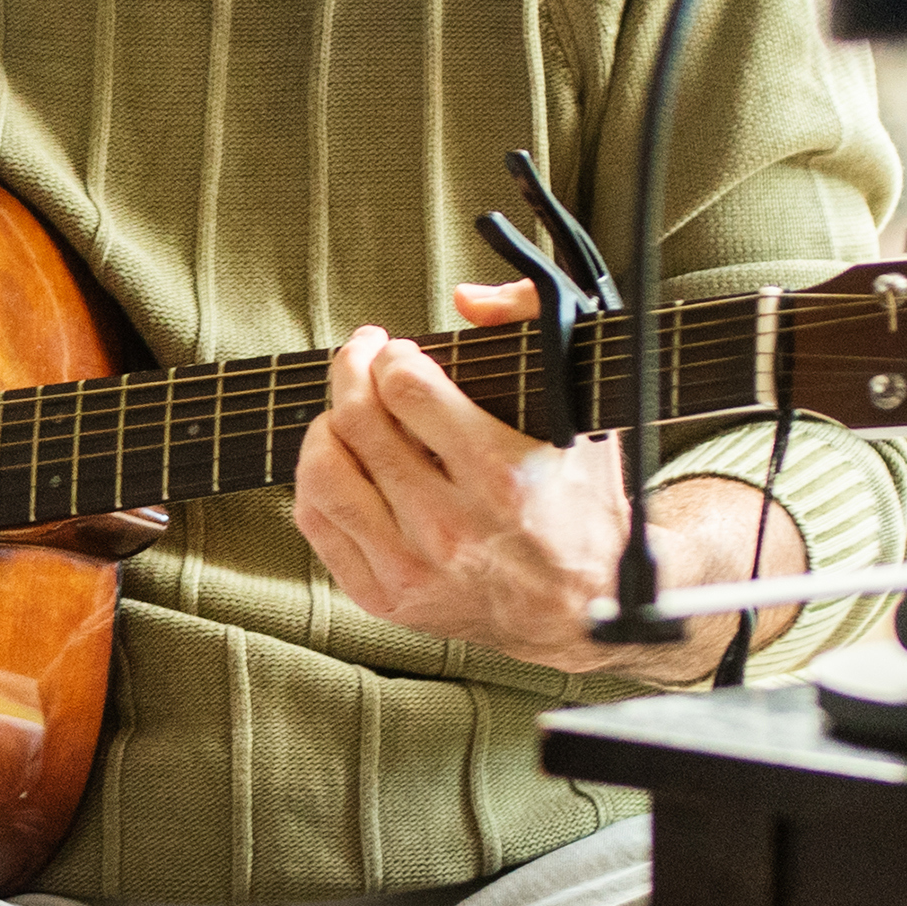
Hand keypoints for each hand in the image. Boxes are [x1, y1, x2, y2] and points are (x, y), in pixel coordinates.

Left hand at [292, 281, 717, 679]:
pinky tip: (339, 459)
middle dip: (351, 370)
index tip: (400, 352)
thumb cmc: (584, 505)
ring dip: (325, 423)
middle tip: (361, 356)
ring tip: (344, 409)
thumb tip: (467, 299)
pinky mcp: (388, 599)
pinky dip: (316, 478)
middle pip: (358, 423)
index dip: (392, 356)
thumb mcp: (585, 412)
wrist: (590, 607)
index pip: (406, 389)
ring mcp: (414, 567)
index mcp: (503, 476)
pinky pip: (317, 522)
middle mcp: (452, 526)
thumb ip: (538, 327)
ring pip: (325, 472)